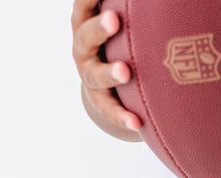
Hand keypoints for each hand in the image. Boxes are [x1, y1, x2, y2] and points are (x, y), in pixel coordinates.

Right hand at [71, 0, 142, 139]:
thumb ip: (125, 4)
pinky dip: (122, 117)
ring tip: (125, 72)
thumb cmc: (118, 38)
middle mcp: (83, 47)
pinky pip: (110, 110)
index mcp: (86, 20)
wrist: (106, 81)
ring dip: (110, 72)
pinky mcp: (100, 101)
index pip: (84, 5)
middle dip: (99, 28)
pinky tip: (137, 123)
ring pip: (96, 75)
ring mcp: (90, 75)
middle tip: (115, 20)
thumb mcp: (117, 18)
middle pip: (86, 35)